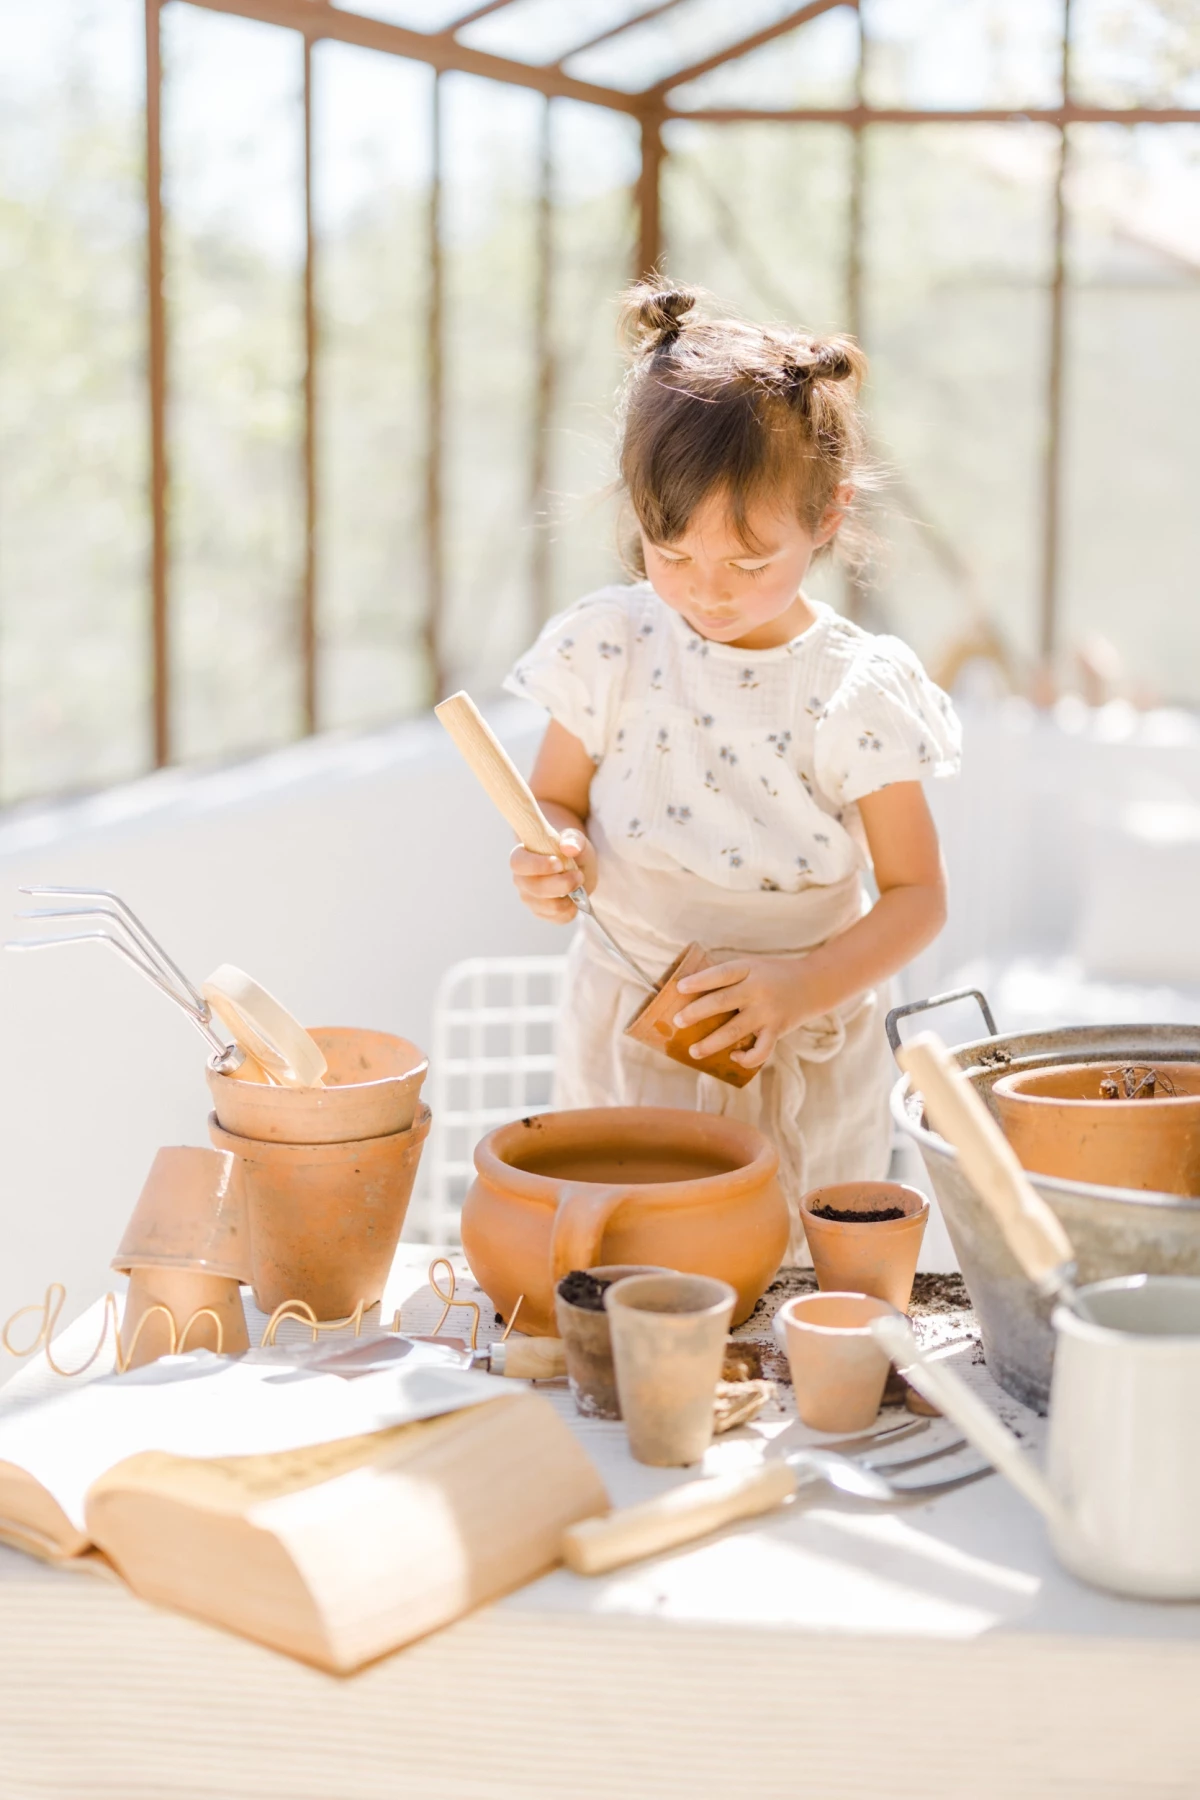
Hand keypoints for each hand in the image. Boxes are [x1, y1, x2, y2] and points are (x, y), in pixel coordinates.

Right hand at [510, 828, 597, 923]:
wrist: (578, 868)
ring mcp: (530, 898)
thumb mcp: (575, 839)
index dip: (537, 865)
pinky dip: (571, 909)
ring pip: (547, 906)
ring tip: (578, 884)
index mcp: (522, 856)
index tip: (559, 863)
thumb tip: (569, 847)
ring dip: (569, 897)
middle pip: (534, 888)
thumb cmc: (570, 850)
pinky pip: (557, 917)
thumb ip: (572, 839)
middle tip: (578, 875)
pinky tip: (575, 898)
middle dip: (561, 884)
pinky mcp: (542, 913)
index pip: (518, 863)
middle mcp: (522, 879)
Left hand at [671, 956, 808, 1069]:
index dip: (699, 981)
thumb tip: (691, 991)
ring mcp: (768, 1012)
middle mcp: (758, 990)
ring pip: (735, 1031)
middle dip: (697, 1013)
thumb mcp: (753, 966)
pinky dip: (746, 1058)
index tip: (679, 988)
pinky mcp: (777, 1030)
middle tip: (677, 1021)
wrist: (815, 983)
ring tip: (693, 1051)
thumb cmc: (774, 974)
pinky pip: (760, 1050)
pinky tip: (733, 1057)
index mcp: (749, 969)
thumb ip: (729, 976)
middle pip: (722, 1002)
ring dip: (711, 1043)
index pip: (721, 974)